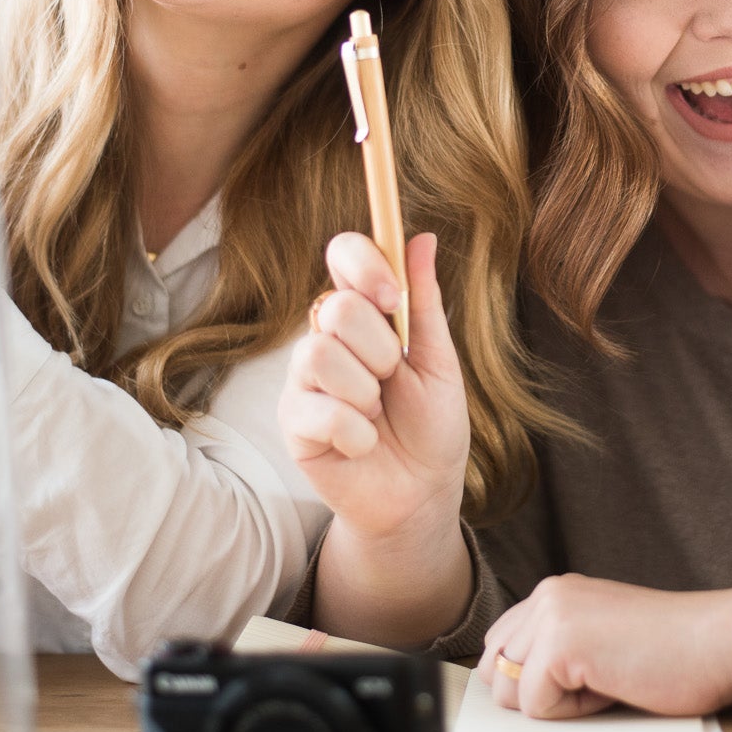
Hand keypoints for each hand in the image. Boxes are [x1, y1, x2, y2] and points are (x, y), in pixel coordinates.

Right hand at [279, 232, 468, 541]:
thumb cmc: (432, 426)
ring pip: (319, 354)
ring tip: (377, 414)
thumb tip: (422, 237)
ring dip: (366, 393)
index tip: (392, 298)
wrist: (422, 494)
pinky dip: (357, 432)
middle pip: (336, 306)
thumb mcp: (439, 361)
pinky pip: (319, 410)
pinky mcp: (292, 422)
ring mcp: (303, 379)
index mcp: (364, 313)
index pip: (343, 254)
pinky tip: (364, 444)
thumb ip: (424, 303)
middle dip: (380, 349)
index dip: (364, 265)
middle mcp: (326, 336)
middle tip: (392, 380)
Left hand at [479, 576, 731, 718]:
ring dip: (557, 703)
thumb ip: (556, 648)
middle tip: (598, 682)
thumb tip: (509, 685)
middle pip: (495, 670)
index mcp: (555, 593)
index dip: (530, 681)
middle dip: (536, 694)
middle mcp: (547, 595)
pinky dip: (575, 712)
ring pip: (510, 691)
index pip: (500, 647)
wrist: (719, 643)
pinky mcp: (561, 643)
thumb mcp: (601, 640)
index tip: (580, 683)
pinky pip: (536, 706)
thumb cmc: (674, 653)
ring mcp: (552, 615)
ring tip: (608, 680)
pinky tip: (614, 685)